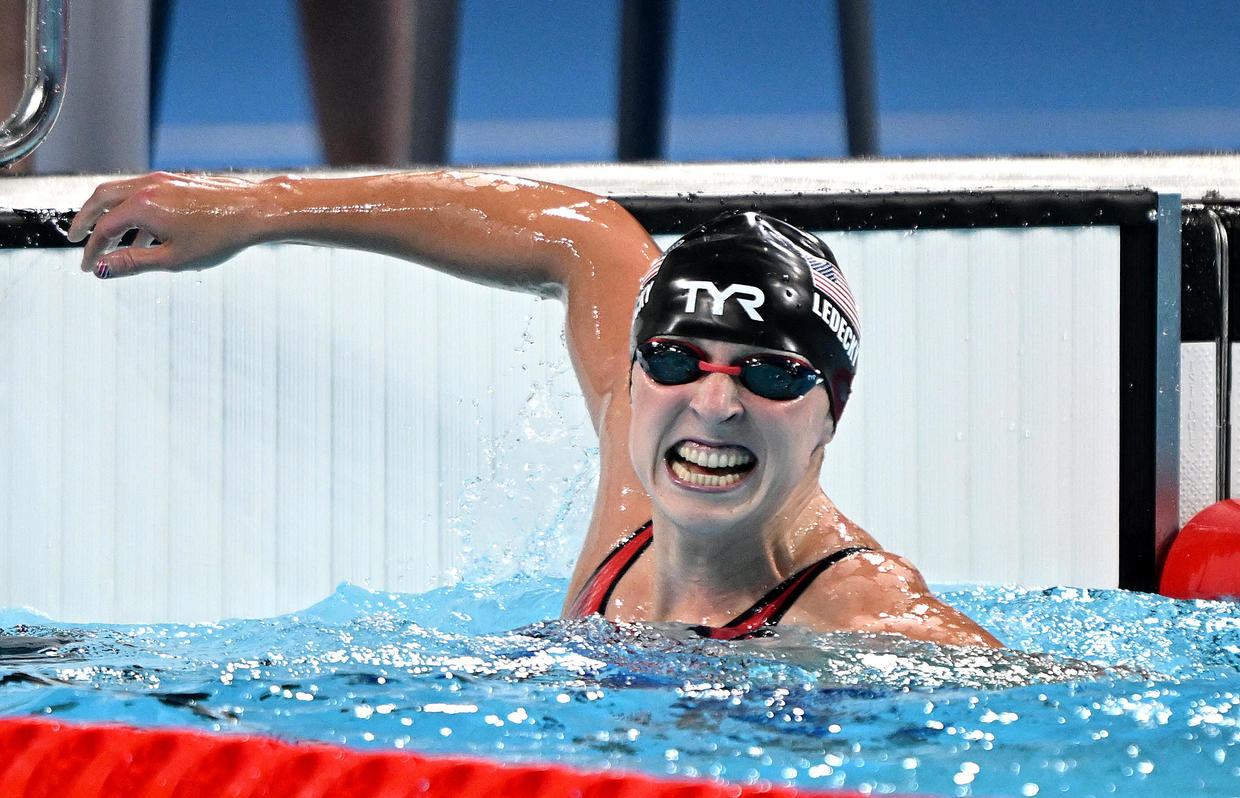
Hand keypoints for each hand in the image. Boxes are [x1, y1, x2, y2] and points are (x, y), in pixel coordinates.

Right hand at [68, 171, 263, 278]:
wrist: (254, 211)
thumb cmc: (218, 237)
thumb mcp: (173, 259)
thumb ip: (133, 262)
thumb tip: (103, 269)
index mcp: (142, 205)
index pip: (104, 229)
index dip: (93, 250)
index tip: (88, 267)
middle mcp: (147, 186)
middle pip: (102, 199)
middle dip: (85, 219)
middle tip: (76, 238)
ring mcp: (162, 180)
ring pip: (122, 194)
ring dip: (110, 215)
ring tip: (109, 243)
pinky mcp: (176, 182)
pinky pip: (143, 194)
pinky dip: (134, 212)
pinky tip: (144, 238)